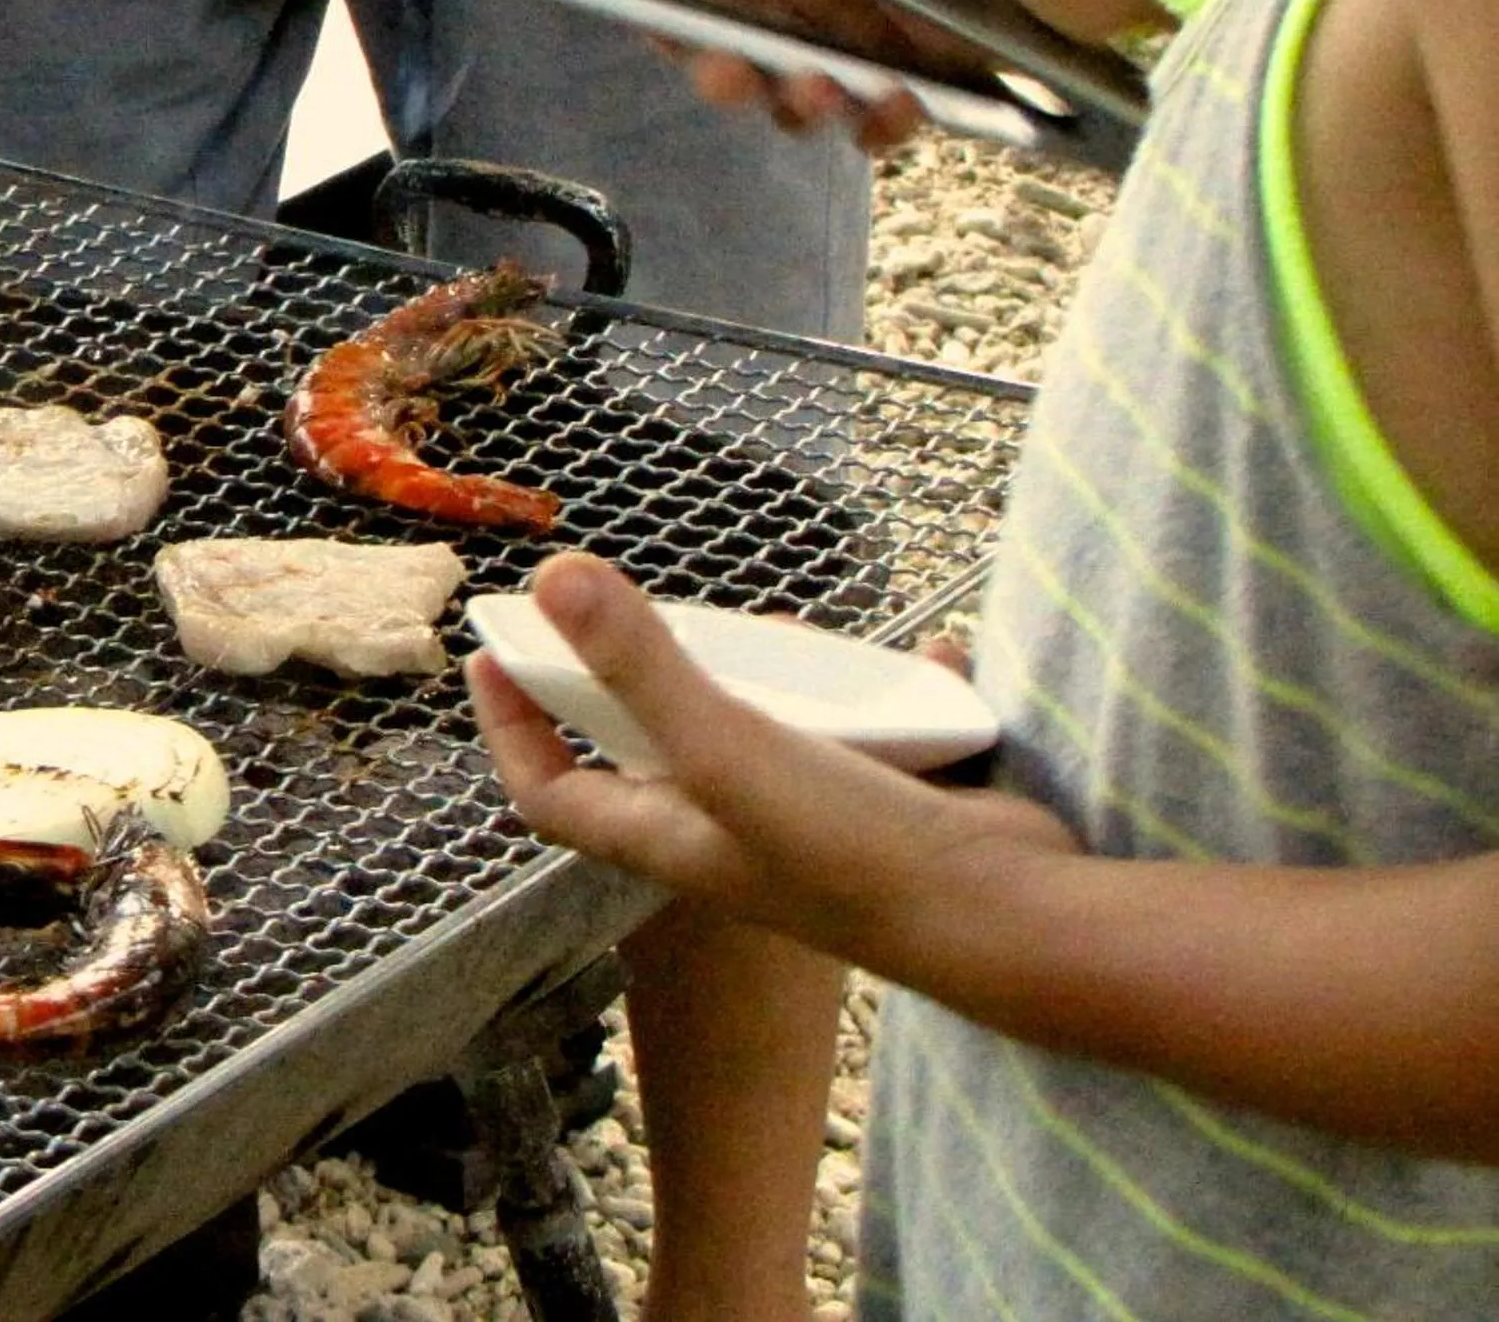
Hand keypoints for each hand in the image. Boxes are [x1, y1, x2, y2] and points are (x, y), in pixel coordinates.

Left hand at [465, 552, 1078, 962]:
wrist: (1008, 924)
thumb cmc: (848, 852)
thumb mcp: (725, 746)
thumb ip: (640, 664)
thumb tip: (552, 577)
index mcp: (670, 838)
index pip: (552, 791)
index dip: (511, 730)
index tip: (492, 660)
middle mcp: (730, 839)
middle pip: (656, 758)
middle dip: (643, 685)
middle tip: (647, 618)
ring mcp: (814, 829)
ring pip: (771, 742)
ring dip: (770, 684)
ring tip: (788, 630)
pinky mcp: (894, 814)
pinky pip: (882, 741)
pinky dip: (896, 698)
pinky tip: (924, 656)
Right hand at [665, 0, 1251, 149]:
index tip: (670, 27)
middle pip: (764, 28)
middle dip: (735, 61)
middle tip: (729, 83)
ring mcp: (904, 26)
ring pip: (814, 80)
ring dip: (801, 98)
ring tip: (824, 96)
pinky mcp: (950, 77)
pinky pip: (884, 114)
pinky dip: (874, 125)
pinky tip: (891, 113)